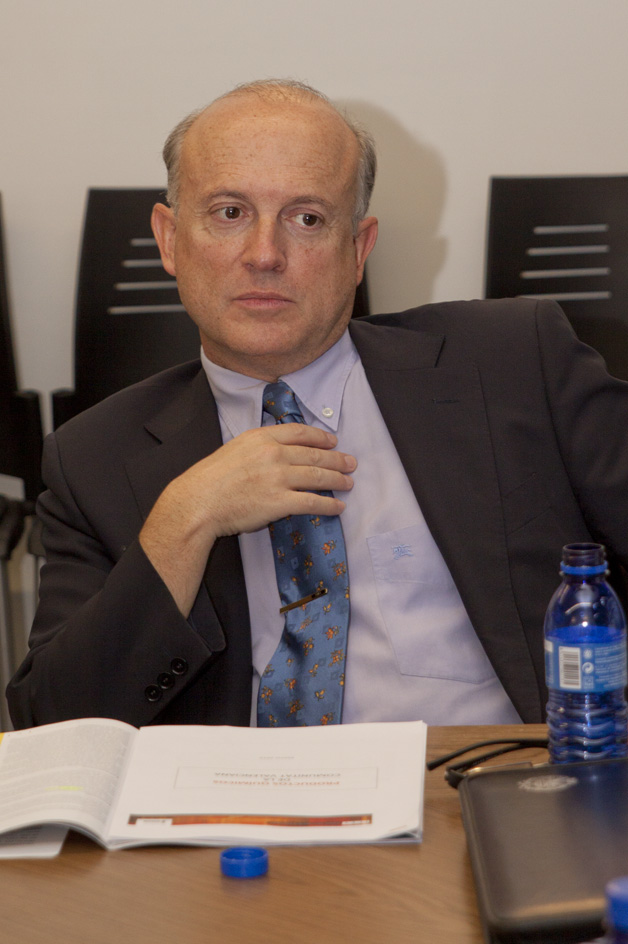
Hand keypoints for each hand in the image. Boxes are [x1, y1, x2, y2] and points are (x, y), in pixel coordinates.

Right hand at [139, 423, 355, 615]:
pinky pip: (312, 502)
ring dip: (337, 480)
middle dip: (337, 459)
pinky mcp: (279, 502)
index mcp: (261, 437)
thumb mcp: (235, 448)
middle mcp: (273, 454)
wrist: (199, 502)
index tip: (333, 442)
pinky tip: (338, 506)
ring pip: (317, 477)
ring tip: (348, 483)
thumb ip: (258, 446)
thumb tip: (278, 449)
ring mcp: (277, 478)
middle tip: (350, 463)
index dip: (321, 437)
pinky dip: (329, 505)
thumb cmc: (211, 478)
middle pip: (314, 455)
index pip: (300, 432)